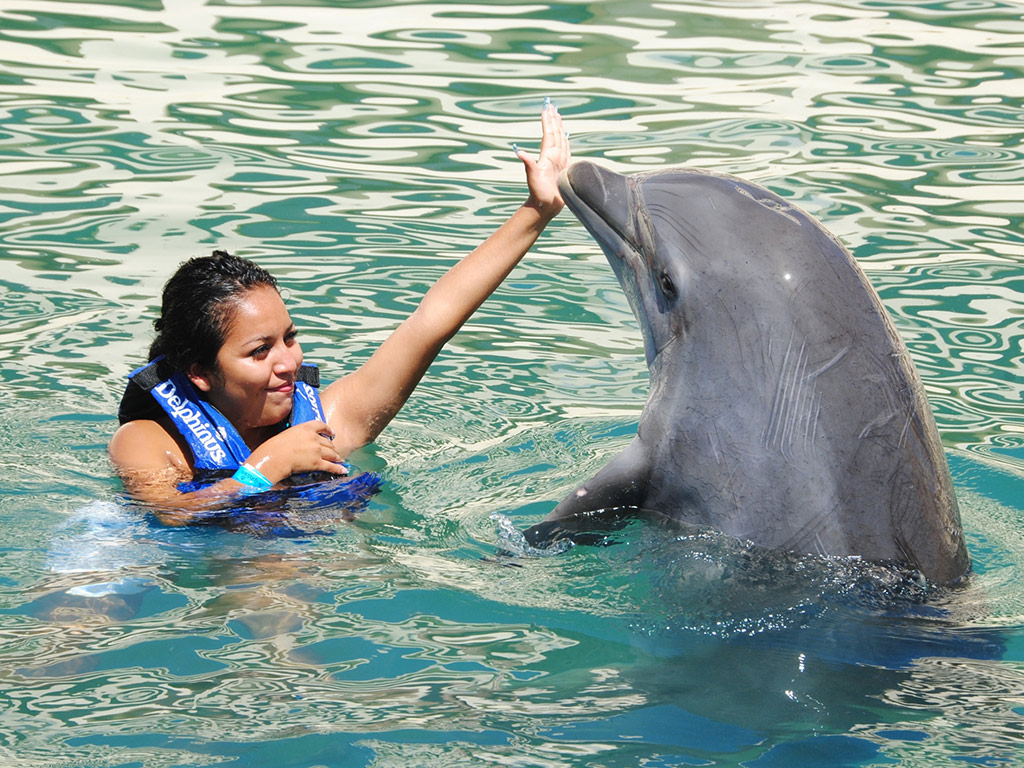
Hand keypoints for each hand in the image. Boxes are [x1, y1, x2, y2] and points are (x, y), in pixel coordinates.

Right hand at [247, 420, 347, 482]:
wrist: (274, 457)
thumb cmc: (275, 447)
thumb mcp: (288, 434)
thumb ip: (298, 436)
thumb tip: (302, 442)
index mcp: (306, 427)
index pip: (322, 426)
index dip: (329, 430)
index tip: (332, 434)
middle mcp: (314, 438)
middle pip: (329, 443)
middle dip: (332, 448)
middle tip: (333, 452)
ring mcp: (317, 451)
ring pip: (332, 454)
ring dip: (337, 457)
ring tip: (340, 460)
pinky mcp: (317, 463)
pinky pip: (331, 466)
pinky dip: (339, 469)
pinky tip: (344, 470)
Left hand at [516, 99, 571, 218]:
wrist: (544, 205)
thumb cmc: (538, 194)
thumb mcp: (533, 178)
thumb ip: (528, 165)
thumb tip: (518, 152)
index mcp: (547, 156)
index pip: (548, 134)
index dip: (548, 121)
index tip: (547, 108)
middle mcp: (552, 156)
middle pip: (554, 133)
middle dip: (553, 119)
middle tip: (551, 105)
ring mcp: (558, 161)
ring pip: (560, 139)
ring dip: (559, 127)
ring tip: (558, 116)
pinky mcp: (564, 167)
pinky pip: (566, 149)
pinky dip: (566, 140)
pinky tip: (565, 135)